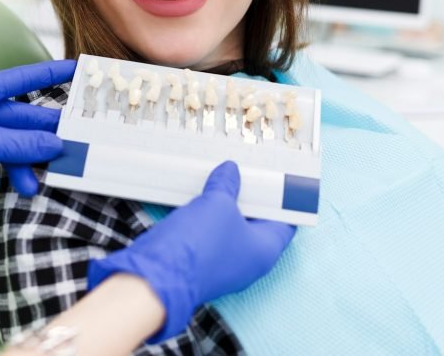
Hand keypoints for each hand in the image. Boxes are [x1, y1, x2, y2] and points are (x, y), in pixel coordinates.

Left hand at [0, 59, 75, 256]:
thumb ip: (17, 142)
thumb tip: (55, 143)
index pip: (17, 80)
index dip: (45, 75)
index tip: (73, 71)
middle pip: (15, 118)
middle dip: (38, 135)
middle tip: (68, 145)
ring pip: (5, 144)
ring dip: (20, 163)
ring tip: (32, 185)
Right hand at [87, 161, 294, 342]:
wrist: (158, 273)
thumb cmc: (198, 244)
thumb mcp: (218, 203)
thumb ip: (227, 184)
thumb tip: (230, 171)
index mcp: (265, 251)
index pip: (285, 222)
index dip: (281, 198)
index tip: (275, 180)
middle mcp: (249, 263)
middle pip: (257, 224)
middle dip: (250, 199)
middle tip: (245, 174)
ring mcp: (224, 265)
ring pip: (232, 230)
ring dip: (226, 208)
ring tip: (221, 181)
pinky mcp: (202, 264)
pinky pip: (212, 237)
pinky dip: (209, 218)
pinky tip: (201, 198)